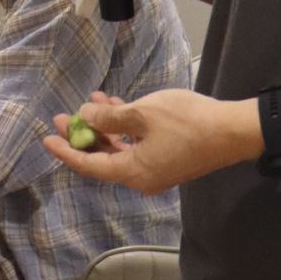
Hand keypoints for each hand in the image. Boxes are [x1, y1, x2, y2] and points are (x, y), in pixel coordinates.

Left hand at [42, 89, 258, 195]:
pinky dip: (123, 128)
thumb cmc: (186, 122)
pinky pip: (136, 146)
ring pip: (120, 149)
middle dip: (83, 135)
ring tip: (91, 102)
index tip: (47, 139)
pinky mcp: (168, 159)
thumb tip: (86, 117)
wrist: (233, 131)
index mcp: (133, 172)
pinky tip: (116, 104)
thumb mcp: (142, 114)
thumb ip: (109, 117)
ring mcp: (157, 169)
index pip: (89, 166)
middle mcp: (142, 177)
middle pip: (103, 158)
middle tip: (64, 116)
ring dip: (104, 127)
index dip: (66, 152)